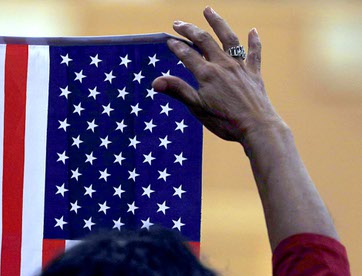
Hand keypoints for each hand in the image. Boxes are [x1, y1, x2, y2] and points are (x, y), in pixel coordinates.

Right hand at [153, 7, 285, 143]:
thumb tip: (156, 81)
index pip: (187, 55)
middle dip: (190, 30)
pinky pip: (254, 53)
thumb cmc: (225, 121)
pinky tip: (252, 31)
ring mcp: (240, 67)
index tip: (168, 40)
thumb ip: (177, 91)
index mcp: (207, 74)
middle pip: (205, 41)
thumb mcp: (197, 108)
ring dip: (218, 23)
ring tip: (209, 10)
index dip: (176, 46)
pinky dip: (253, 41)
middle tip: (178, 23)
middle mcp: (223, 65)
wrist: (257, 126)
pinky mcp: (254, 73)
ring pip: (229, 39)